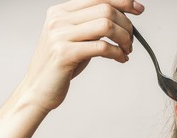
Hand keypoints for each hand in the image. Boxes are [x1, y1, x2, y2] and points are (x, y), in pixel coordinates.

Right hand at [21, 0, 144, 111]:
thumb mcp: (74, 40)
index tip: (139, 9)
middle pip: (105, 9)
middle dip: (126, 25)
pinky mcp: (64, 54)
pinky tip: (121, 59)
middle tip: (130, 42)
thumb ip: (91, 27)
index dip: (123, 1)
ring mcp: (60, 35)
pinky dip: (117, 53)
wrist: (38, 90)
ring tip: (126, 50)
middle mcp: (58, 19)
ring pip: (106, 25)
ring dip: (123, 39)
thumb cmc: (60, 66)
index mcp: (60, 11)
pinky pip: (101, 47)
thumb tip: (122, 20)